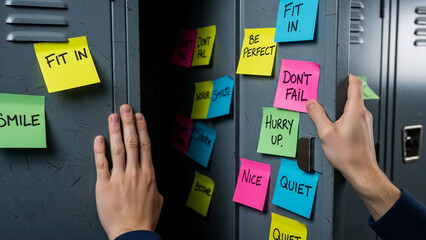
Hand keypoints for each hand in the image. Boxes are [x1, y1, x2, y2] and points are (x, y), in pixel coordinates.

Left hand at [93, 104, 162, 239]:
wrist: (132, 232)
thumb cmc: (144, 219)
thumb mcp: (157, 200)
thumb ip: (154, 186)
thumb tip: (152, 181)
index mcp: (148, 175)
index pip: (145, 146)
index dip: (141, 129)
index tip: (138, 117)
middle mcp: (134, 173)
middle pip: (132, 142)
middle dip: (128, 123)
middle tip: (125, 109)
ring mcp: (120, 178)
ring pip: (118, 149)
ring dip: (115, 131)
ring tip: (113, 117)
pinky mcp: (105, 186)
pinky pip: (102, 164)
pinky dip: (100, 150)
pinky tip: (99, 139)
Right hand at [306, 74, 399, 219]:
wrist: (362, 172)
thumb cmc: (348, 155)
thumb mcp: (326, 133)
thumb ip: (317, 115)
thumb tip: (311, 104)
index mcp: (355, 110)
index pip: (355, 84)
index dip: (347, 77)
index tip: (339, 76)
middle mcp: (364, 114)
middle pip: (353, 95)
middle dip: (339, 93)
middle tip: (327, 96)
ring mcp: (366, 123)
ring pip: (354, 107)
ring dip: (341, 107)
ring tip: (328, 114)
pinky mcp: (365, 130)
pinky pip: (355, 117)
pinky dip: (345, 117)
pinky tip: (336, 128)